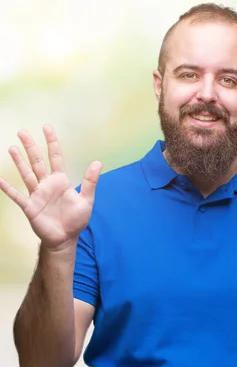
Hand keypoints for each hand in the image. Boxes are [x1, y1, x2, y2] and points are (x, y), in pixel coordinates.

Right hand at [0, 125, 101, 250]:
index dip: (51, 142)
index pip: (55, 157)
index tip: (46, 128)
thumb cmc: (76, 219)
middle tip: (22, 132)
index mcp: (61, 181)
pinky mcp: (29, 207)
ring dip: (19, 162)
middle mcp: (47, 184)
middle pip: (37, 161)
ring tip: (12, 148)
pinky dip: (8, 188)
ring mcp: (37, 194)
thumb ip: (90, 182)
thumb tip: (98, 162)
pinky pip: (17, 195)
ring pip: (26, 174)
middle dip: (30, 147)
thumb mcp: (87, 200)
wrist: (65, 238)